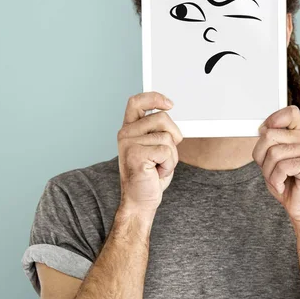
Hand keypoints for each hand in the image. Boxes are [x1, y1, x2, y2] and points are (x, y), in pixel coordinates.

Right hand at [117, 91, 182, 219]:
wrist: (141, 201)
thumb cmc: (150, 175)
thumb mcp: (156, 147)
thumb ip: (158, 130)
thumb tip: (169, 112)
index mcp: (129, 129)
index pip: (137, 102)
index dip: (154, 98)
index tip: (169, 104)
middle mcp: (126, 133)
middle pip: (162, 118)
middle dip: (174, 136)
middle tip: (165, 155)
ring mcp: (128, 143)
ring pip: (167, 137)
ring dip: (171, 156)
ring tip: (158, 166)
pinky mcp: (135, 154)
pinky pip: (166, 152)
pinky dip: (168, 164)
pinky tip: (157, 172)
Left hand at [252, 105, 299, 228]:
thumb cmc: (287, 184)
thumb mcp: (270, 161)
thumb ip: (267, 143)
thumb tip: (263, 130)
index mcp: (298, 135)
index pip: (290, 112)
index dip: (273, 120)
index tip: (266, 136)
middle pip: (269, 135)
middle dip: (262, 158)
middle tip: (272, 171)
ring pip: (273, 153)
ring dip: (269, 172)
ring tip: (279, 180)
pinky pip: (281, 167)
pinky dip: (276, 181)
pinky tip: (284, 186)